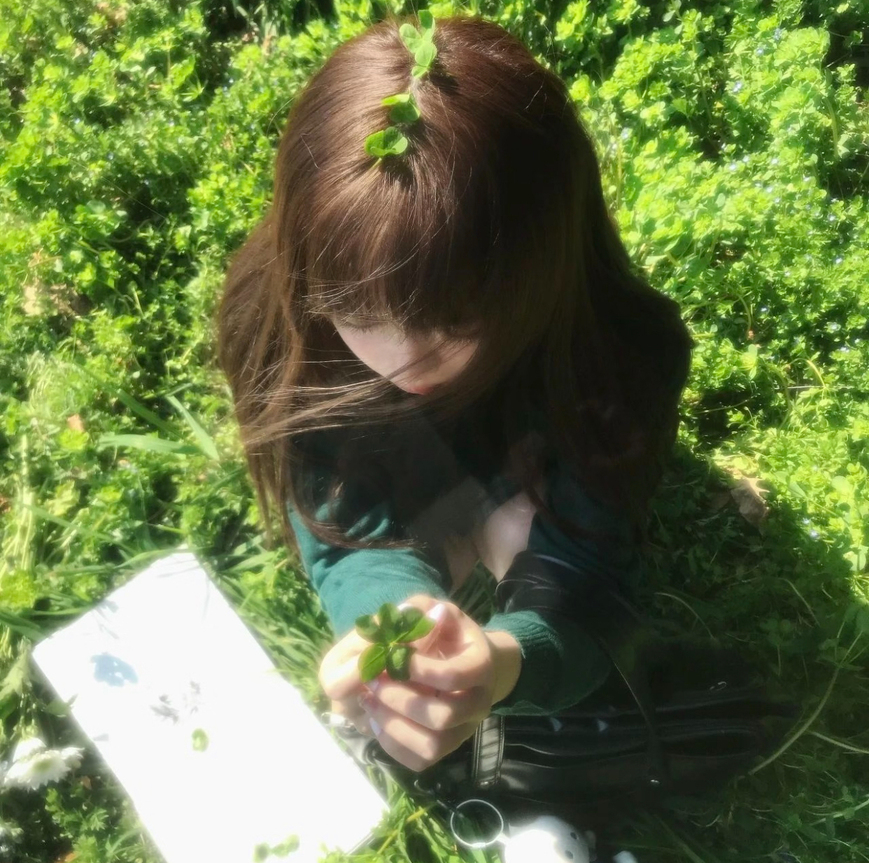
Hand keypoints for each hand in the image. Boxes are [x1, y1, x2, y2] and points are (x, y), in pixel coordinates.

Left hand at [322, 594, 521, 772]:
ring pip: (431, 746)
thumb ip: (421, 612)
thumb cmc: (446, 631)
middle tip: (373, 682)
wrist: (464, 661)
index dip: (417, 669)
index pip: (453, 676)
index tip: (390, 655)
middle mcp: (479, 704)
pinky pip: (419, 761)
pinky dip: (392, 743)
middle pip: (443, 716)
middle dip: (401, 699)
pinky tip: (376, 719)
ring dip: (393, 726)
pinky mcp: (446, 748)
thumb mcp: (436, 611)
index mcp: (482, 666)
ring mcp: (464, 731)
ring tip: (369, 702)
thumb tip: (412, 613)